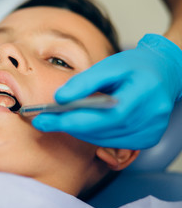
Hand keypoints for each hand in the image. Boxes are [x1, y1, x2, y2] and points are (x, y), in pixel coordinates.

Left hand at [32, 34, 181, 148]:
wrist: (164, 73)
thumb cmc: (136, 66)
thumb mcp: (110, 64)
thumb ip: (85, 81)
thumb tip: (59, 98)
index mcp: (144, 94)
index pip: (104, 116)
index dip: (72, 121)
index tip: (43, 120)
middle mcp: (150, 118)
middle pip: (101, 131)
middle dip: (68, 126)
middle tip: (43, 121)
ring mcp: (150, 132)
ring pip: (103, 140)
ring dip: (79, 132)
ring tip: (58, 120)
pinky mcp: (146, 139)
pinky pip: (111, 143)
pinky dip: (93, 135)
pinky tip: (82, 124)